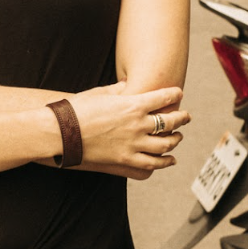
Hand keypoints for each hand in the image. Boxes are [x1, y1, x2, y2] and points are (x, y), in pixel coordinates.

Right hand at [67, 86, 188, 173]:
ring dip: (176, 139)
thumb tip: (130, 85)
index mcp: (133, 104)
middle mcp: (138, 124)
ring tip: (178, 137)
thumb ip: (119, 90)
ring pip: (166, 144)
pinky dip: (164, 161)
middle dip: (182, 118)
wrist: (61, 132)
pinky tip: (169, 159)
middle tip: (186, 116)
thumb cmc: (77, 109)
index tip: (179, 93)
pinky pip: (152, 163)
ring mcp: (133, 144)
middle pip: (171, 121)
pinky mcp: (125, 159)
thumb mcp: (100, 93)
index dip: (175, 94)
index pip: (164, 97)